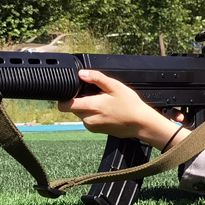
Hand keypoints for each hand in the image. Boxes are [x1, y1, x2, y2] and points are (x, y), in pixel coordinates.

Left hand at [57, 69, 189, 148]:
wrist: (140, 124)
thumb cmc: (130, 105)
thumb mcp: (115, 86)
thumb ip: (96, 78)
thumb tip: (81, 73)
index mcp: (90, 107)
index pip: (64, 105)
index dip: (65, 97)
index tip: (73, 91)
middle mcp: (87, 119)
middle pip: (72, 107)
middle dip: (79, 100)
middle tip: (94, 94)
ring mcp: (91, 126)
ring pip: (80, 113)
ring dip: (86, 107)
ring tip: (102, 102)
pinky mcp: (96, 130)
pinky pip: (88, 119)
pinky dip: (92, 114)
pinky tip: (106, 110)